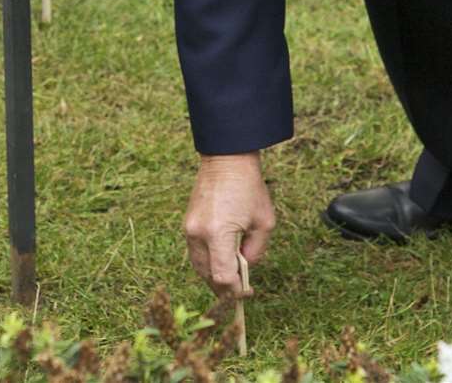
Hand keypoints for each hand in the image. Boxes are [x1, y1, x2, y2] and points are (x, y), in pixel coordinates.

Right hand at [184, 152, 274, 296]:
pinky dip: (207, 261)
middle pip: (207, 275)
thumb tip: (245, 268)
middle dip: (224, 287)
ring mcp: (189, 228)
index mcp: (217, 233)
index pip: (222, 277)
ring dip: (213, 275)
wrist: (226, 158)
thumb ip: (256, 251)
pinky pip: (195, 252)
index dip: (235, 290)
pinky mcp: (187, 223)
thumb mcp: (264, 222)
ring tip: (231, 277)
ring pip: (198, 266)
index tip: (247, 292)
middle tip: (240, 290)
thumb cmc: (249, 187)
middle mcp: (198, 233)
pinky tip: (221, 260)